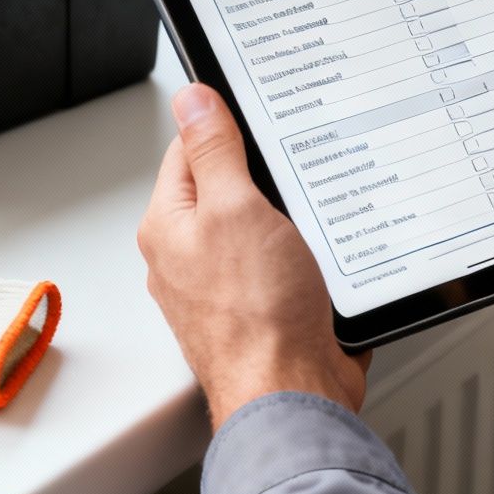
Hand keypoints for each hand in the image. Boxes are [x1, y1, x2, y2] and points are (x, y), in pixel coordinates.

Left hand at [138, 84, 371, 428]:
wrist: (292, 393)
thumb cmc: (257, 316)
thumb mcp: (235, 208)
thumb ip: (214, 150)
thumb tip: (193, 100)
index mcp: (168, 226)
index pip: (189, 150)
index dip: (226, 127)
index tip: (261, 119)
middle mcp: (188, 258)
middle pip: (228, 188)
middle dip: (266, 177)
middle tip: (296, 173)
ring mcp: (225, 288)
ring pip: (262, 228)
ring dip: (292, 221)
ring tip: (312, 223)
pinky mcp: (261, 311)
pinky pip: (285, 266)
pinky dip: (307, 257)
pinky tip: (325, 259)